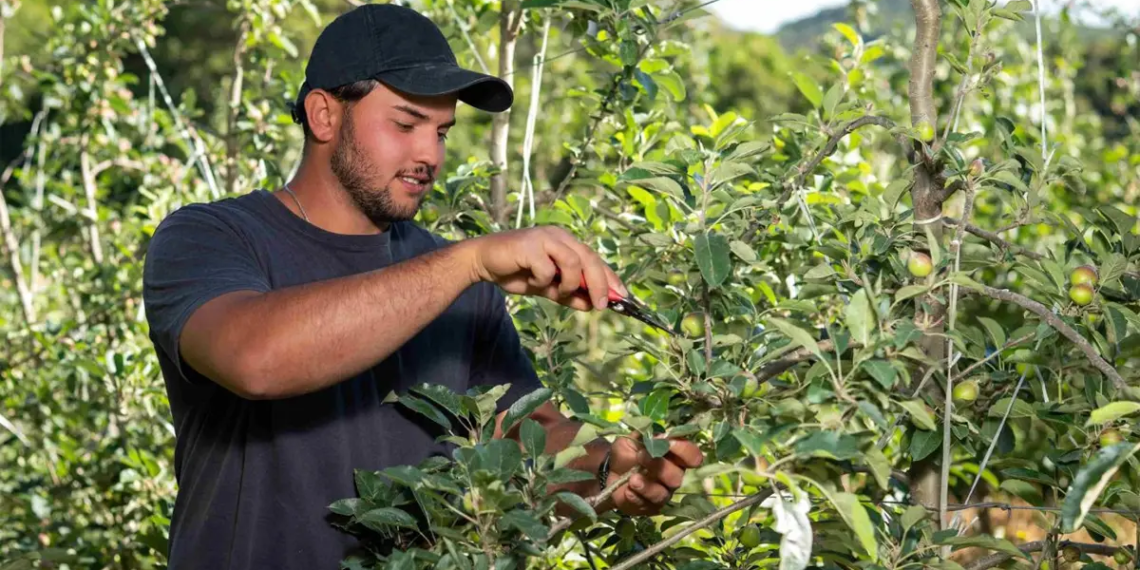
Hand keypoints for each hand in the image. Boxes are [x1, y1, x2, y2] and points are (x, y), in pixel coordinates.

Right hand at [464, 226, 626, 310]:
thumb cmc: (516, 271)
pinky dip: (543, 280)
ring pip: (573, 263)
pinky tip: (531, 280)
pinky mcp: (530, 245)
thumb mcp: (547, 288)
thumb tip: (591, 305)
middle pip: (590, 259)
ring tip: (554, 291)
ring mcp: (545, 238)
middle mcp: (559, 236)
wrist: (483, 262)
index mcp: (566, 242)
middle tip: (600, 306)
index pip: (595, 259)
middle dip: (599, 285)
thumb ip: (568, 294)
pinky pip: (548, 269)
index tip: (621, 297)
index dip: (610, 278)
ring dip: (568, 285)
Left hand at [607, 433, 704, 515]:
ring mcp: (664, 494)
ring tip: (632, 479)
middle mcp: (674, 476)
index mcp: (675, 457)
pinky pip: (647, 506)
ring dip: (647, 486)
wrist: (611, 473)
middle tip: (640, 456)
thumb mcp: (632, 439)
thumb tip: (656, 437)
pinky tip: (627, 491)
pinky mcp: (651, 508)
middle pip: (677, 476)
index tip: (664, 441)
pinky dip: (636, 497)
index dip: (683, 450)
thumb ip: (644, 436)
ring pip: (663, 494)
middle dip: (659, 466)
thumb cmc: (627, 453)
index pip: (693, 456)